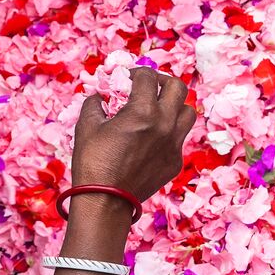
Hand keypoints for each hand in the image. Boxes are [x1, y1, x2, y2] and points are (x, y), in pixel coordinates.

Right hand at [69, 69, 196, 217]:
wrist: (105, 202)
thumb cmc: (92, 162)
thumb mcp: (86, 126)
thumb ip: (95, 104)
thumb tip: (100, 96)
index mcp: (143, 112)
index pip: (148, 77)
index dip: (136, 72)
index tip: (128, 78)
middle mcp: (165, 125)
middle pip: (178, 88)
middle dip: (162, 82)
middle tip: (149, 87)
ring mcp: (173, 145)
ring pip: (188, 112)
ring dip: (174, 105)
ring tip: (158, 110)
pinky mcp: (175, 162)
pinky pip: (180, 138)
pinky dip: (169, 132)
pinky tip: (152, 138)